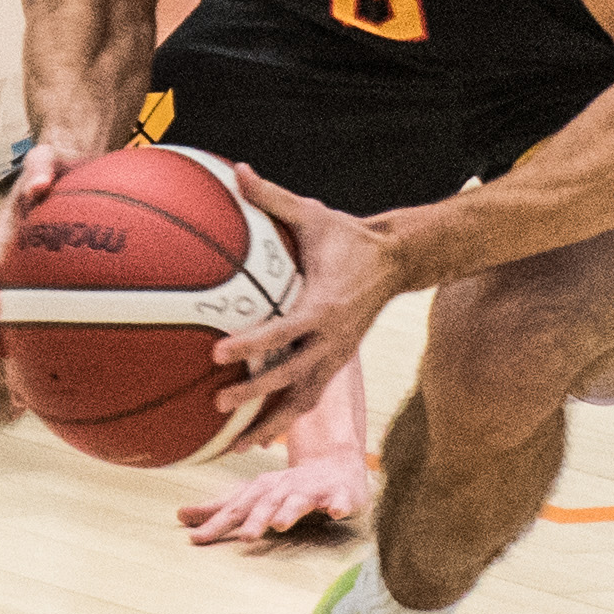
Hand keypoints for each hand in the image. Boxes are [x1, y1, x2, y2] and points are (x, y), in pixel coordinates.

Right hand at [0, 143, 67, 366]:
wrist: (64, 170)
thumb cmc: (55, 163)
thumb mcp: (47, 156)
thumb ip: (41, 165)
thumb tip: (39, 185)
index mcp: (4, 239)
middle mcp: (9, 263)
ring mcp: (25, 277)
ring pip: (16, 319)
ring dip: (14, 351)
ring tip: (23, 392)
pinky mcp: (46, 286)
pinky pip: (43, 317)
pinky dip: (46, 345)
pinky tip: (65, 376)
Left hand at [176, 445, 372, 546]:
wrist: (334, 467)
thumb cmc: (286, 487)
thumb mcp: (252, 496)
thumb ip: (220, 508)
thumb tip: (180, 516)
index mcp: (260, 490)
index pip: (234, 508)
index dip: (215, 522)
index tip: (194, 538)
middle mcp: (282, 488)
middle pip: (265, 504)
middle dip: (255, 519)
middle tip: (245, 537)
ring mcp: (311, 490)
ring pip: (299, 501)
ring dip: (289, 511)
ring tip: (280, 524)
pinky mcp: (339, 494)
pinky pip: (340, 500)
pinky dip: (338, 505)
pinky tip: (336, 512)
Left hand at [211, 164, 401, 446]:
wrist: (396, 262)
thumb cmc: (348, 236)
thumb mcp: (314, 214)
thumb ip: (273, 197)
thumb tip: (238, 169)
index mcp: (324, 306)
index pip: (284, 331)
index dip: (253, 344)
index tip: (219, 351)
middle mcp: (332, 340)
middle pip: (293, 377)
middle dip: (257, 394)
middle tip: (217, 401)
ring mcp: (336, 356)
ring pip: (304, 400)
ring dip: (271, 423)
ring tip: (235, 444)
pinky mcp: (336, 364)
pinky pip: (308, 398)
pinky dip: (285, 419)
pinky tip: (256, 436)